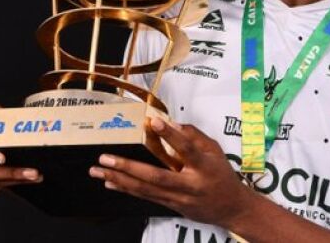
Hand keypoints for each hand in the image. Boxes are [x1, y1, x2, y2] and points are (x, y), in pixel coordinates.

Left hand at [89, 117, 256, 226]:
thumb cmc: (221, 175)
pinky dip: (126, 189)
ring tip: (99, 170)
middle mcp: (190, 184)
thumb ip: (194, 136)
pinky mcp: (171, 206)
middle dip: (128, 167)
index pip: (187, 149)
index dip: (171, 135)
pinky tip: (110, 182)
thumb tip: (171, 124)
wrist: (231, 208)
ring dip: (119, 179)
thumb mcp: (215, 150)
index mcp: (204, 166)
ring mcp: (179, 198)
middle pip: (156, 176)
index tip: (154, 122)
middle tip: (106, 157)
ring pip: (146, 190)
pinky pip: (146, 197)